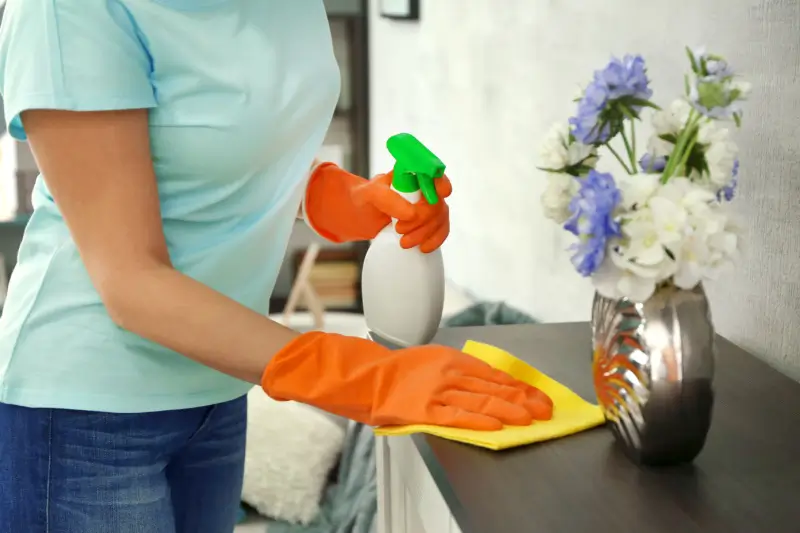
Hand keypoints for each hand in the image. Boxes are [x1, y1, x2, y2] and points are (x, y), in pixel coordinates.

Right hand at [262, 332, 552, 429]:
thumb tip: (489, 385)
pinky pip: (457, 417)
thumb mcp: (432, 361)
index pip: (493, 374)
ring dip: (509, 410)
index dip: (518, 385)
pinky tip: (497, 426)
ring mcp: (436, 390)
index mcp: (451, 358)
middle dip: (523, 399)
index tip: (537, 394)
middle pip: (494, 387)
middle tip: (544, 409)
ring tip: (530, 418)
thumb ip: (458, 372)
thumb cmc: (396, 372)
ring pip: (481, 400)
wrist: (363, 377)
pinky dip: (479, 421)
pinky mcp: (424, 409)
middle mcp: (448, 372)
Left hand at [351, 172, 452, 252]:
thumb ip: (388, 199)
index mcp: (411, 174)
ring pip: (440, 218)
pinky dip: (435, 240)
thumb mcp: (370, 194)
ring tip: (403, 242)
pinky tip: (423, 248)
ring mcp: (427, 205)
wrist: (360, 217)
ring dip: (425, 233)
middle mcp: (423, 187)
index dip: (442, 183)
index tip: (442, 193)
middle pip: (437, 201)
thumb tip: (412, 214)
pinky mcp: (428, 223)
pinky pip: (441, 231)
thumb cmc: (364, 199)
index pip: (433, 173)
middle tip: (399, 229)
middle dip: (422, 219)